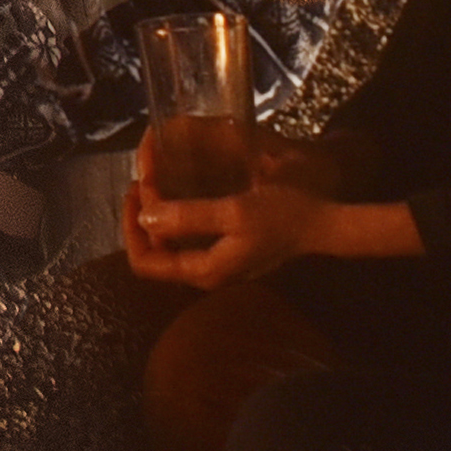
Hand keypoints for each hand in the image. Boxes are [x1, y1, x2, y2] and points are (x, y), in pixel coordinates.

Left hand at [120, 141, 346, 288]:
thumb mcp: (233, 211)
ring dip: (156, 214)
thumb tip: (145, 217)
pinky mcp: (226, 251)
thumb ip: (189, 216)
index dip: (129, 227)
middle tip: (143, 178)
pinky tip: (178, 191)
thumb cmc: (281, 214)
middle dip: (140, 216)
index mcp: (204, 269)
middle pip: (153, 252)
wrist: (321, 223)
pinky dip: (174, 216)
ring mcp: (216, 263)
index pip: (144, 262)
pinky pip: (185, 238)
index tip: (135, 188)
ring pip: (168, 244)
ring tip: (155, 180)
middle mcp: (206, 273)